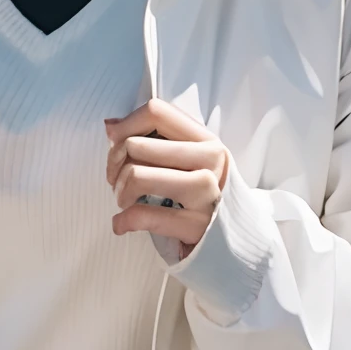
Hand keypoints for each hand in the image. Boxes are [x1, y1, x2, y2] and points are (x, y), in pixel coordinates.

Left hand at [106, 99, 229, 258]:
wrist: (240, 237)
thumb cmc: (205, 193)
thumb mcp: (192, 158)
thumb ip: (156, 139)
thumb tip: (110, 126)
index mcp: (206, 139)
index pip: (156, 112)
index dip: (126, 126)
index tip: (118, 144)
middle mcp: (210, 161)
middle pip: (136, 145)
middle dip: (114, 164)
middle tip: (117, 179)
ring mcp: (206, 193)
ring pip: (136, 175)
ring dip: (119, 191)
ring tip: (124, 199)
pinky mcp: (197, 226)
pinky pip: (144, 215)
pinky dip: (123, 220)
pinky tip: (122, 224)